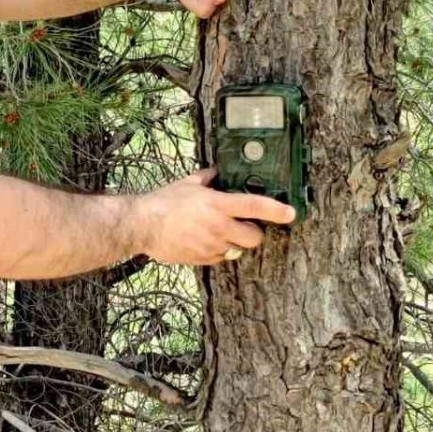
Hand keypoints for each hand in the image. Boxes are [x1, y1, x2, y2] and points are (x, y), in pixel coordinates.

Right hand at [134, 170, 293, 265]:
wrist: (141, 225)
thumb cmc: (163, 202)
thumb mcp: (188, 183)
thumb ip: (208, 178)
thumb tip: (218, 173)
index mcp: (217, 205)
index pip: (255, 207)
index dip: (276, 210)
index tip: (291, 213)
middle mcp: (218, 227)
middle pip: (254, 237)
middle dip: (254, 232)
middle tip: (245, 226)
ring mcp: (211, 246)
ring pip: (237, 250)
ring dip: (234, 242)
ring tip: (219, 233)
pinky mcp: (201, 259)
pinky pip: (220, 258)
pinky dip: (218, 251)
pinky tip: (204, 241)